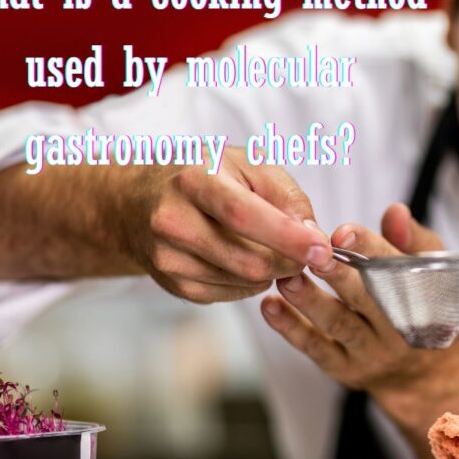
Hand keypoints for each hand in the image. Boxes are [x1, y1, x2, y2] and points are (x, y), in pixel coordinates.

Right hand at [124, 147, 334, 302]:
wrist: (136, 200)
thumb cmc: (204, 175)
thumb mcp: (246, 163)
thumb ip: (286, 195)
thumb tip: (312, 235)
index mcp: (195, 180)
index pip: (245, 215)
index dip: (288, 237)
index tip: (323, 250)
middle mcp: (173, 220)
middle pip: (250, 260)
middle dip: (290, 262)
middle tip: (308, 251)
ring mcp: (168, 257)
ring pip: (244, 282)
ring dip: (273, 271)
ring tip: (272, 247)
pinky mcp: (172, 284)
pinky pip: (231, 295)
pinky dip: (251, 282)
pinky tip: (244, 258)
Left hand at [261, 203, 458, 458]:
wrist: (423, 372)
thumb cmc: (421, 305)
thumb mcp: (428, 270)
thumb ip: (410, 238)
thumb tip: (394, 211)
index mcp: (422, 297)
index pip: (396, 268)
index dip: (370, 248)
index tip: (342, 232)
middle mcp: (399, 328)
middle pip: (367, 298)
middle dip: (339, 276)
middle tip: (312, 255)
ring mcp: (371, 351)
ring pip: (338, 324)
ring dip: (309, 301)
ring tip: (285, 278)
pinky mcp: (345, 369)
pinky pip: (316, 348)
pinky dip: (291, 328)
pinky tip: (269, 306)